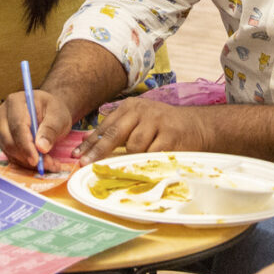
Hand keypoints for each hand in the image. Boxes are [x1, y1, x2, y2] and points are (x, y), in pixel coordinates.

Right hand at [0, 88, 73, 168]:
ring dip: (28, 162)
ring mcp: (0, 128)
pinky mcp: (2, 140)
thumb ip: (50, 130)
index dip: (26, 145)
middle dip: (27, 156)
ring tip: (49, 163)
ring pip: (9, 151)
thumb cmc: (53, 111)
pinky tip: (41, 162)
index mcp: (15, 101)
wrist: (48, 112)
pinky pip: (11, 156)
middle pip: (8, 140)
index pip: (17, 126)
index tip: (37, 160)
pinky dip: (25, 163)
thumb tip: (41, 147)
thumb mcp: (58, 116)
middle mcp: (2, 114)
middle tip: (47, 164)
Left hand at [80, 98, 211, 163]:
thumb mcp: (139, 121)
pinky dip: (146, 162)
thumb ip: (119, 130)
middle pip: (115, 134)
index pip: (105, 127)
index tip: (77, 156)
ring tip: (132, 163)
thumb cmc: (163, 127)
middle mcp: (142, 111)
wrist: (196, 125)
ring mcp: (157, 122)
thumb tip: (91, 146)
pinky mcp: (170, 135)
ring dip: (131, 158)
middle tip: (85, 164)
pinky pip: (151, 154)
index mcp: (130, 107)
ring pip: (133, 146)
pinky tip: (145, 165)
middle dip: (98, 152)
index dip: (90, 143)